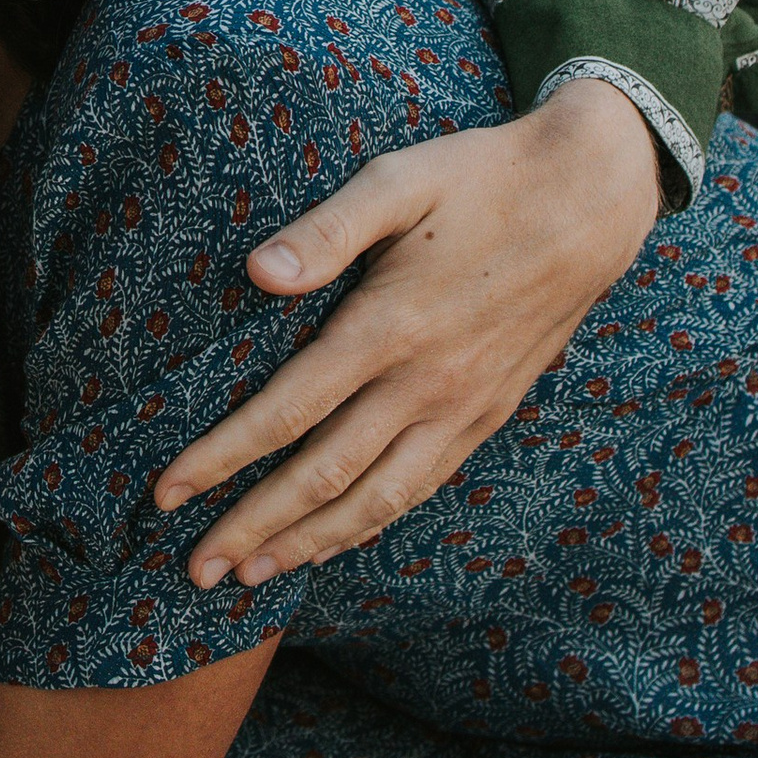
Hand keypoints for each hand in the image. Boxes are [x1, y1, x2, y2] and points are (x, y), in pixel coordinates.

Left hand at [152, 79, 662, 587]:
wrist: (589, 201)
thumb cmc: (481, 180)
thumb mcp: (400, 180)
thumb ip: (326, 229)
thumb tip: (256, 272)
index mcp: (389, 327)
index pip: (287, 412)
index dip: (222, 458)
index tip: (167, 491)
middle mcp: (425, 383)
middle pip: (322, 474)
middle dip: (253, 526)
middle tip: (194, 569)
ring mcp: (462, 408)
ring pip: (375, 498)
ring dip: (308, 542)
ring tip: (250, 577)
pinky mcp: (490, 415)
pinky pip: (423, 487)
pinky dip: (372, 523)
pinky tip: (337, 540)